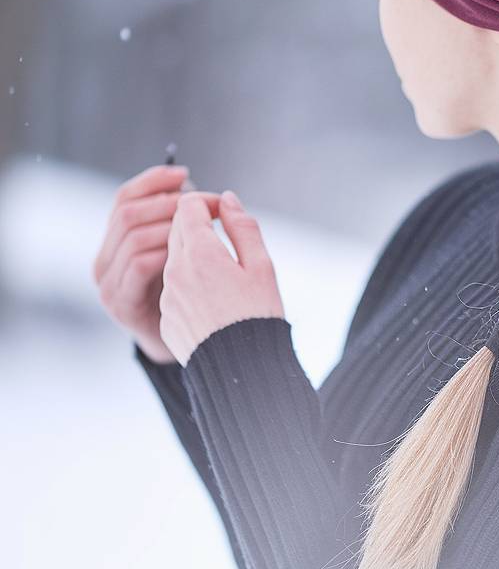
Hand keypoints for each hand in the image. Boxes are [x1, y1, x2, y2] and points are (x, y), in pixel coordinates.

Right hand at [93, 163, 220, 363]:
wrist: (187, 346)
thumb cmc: (188, 293)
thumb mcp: (180, 251)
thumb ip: (177, 221)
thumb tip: (187, 181)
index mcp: (115, 241)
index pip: (124, 198)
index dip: (152, 181)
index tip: (184, 173)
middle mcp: (104, 260)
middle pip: (129, 213)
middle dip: (169, 202)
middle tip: (205, 203)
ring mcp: (108, 284)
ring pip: (135, 236)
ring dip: (172, 225)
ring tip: (202, 228)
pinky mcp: (121, 303)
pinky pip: (140, 265)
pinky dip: (166, 252)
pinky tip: (189, 253)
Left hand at [159, 189, 284, 365]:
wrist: (242, 369)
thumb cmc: (258, 316)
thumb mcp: (261, 266)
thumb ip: (243, 227)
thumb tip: (227, 200)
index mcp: (200, 254)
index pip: (187, 206)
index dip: (207, 202)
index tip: (225, 213)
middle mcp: (175, 272)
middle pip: (176, 230)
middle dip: (198, 225)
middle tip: (227, 236)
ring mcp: (167, 297)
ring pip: (174, 261)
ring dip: (195, 257)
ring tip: (226, 276)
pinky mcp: (167, 319)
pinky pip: (174, 290)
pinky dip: (191, 285)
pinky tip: (216, 302)